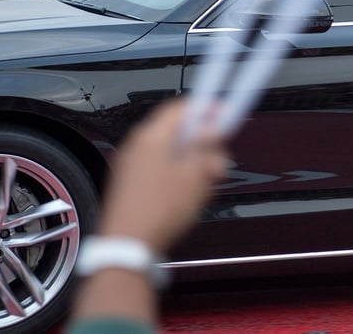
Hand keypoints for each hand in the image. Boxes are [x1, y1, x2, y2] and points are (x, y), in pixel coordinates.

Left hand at [99, 100, 228, 253]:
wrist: (127, 246)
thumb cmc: (160, 211)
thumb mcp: (196, 175)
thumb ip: (206, 145)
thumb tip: (212, 126)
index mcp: (151, 136)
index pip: (182, 107)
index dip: (207, 109)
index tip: (225, 118)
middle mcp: (136, 145)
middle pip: (176, 130)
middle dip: (202, 141)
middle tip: (218, 160)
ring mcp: (130, 164)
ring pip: (169, 150)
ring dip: (192, 159)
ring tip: (205, 181)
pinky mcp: (129, 182)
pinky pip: (158, 166)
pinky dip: (176, 172)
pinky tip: (187, 192)